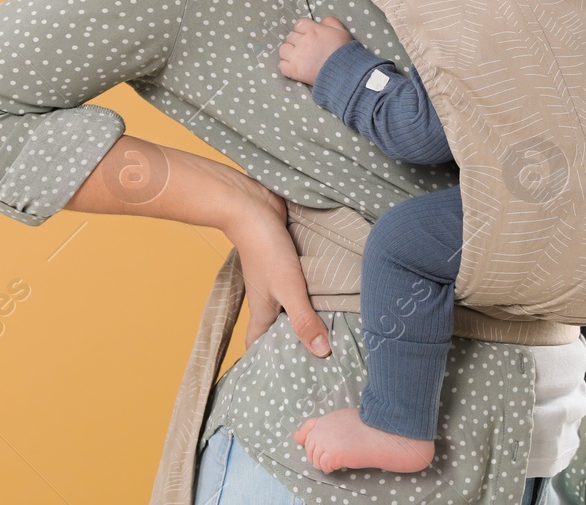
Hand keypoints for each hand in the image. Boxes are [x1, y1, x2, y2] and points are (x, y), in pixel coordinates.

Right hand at [227, 190, 331, 358]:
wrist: (253, 206)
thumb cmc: (266, 250)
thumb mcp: (288, 288)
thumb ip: (304, 319)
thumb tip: (322, 353)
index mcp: (262, 313)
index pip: (259, 347)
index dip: (267, 363)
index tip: (285, 378)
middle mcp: (267, 300)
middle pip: (277, 329)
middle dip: (294, 343)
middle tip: (320, 359)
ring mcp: (276, 281)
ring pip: (290, 307)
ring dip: (306, 317)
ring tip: (333, 330)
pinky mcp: (286, 264)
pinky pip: (299, 286)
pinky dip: (311, 294)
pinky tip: (331, 295)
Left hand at [277, 15, 353, 84]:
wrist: (345, 74)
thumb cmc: (345, 53)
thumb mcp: (342, 32)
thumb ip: (331, 22)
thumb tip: (321, 22)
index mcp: (313, 31)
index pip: (299, 25)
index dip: (303, 30)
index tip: (308, 35)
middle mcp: (303, 42)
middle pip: (291, 37)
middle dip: (297, 41)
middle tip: (306, 48)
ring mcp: (297, 57)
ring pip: (283, 49)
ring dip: (289, 52)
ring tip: (298, 57)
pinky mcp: (294, 71)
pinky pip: (282, 65)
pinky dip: (286, 66)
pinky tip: (295, 67)